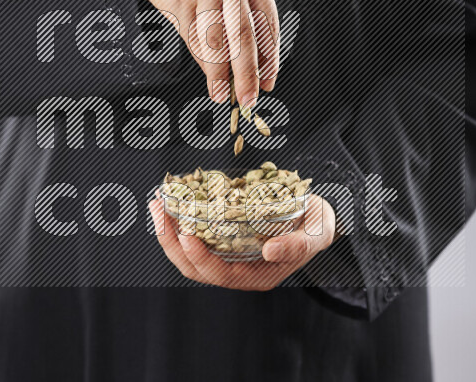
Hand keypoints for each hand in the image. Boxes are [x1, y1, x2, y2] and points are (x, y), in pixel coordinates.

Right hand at [139, 0, 279, 106]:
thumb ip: (244, 10)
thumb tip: (256, 62)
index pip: (268, 22)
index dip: (270, 57)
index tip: (268, 82)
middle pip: (244, 37)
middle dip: (248, 74)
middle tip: (249, 98)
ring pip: (216, 43)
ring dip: (220, 75)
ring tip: (222, 95)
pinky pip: (193, 38)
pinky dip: (200, 60)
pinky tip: (207, 74)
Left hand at [148, 194, 335, 290]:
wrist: (316, 215)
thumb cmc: (317, 225)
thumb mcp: (318, 233)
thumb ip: (298, 245)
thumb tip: (271, 251)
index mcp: (257, 276)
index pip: (218, 274)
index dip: (198, 257)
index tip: (185, 233)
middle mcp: (237, 269)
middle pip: (193, 266)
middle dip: (170, 241)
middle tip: (158, 210)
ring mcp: (227, 254)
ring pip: (188, 252)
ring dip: (168, 230)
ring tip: (157, 203)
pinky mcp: (222, 237)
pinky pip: (194, 234)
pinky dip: (179, 219)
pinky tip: (171, 199)